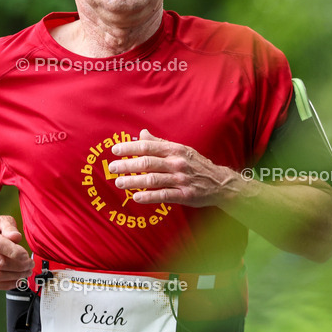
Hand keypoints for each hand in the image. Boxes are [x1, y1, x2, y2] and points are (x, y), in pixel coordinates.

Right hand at [0, 214, 32, 289]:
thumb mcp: (2, 220)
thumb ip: (10, 228)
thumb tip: (16, 237)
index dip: (16, 253)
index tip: (27, 256)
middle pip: (0, 263)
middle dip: (20, 266)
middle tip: (30, 265)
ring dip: (15, 276)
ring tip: (26, 272)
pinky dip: (7, 284)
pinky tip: (17, 280)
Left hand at [109, 129, 241, 207]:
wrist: (220, 182)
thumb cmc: (196, 165)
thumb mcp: (181, 150)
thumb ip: (160, 143)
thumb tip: (141, 133)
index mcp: (175, 150)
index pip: (148, 147)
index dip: (130, 148)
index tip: (115, 150)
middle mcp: (177, 163)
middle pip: (148, 163)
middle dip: (127, 165)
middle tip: (112, 168)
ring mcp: (181, 180)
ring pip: (152, 180)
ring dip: (134, 181)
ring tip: (119, 183)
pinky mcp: (185, 195)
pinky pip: (163, 195)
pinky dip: (148, 196)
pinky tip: (136, 197)